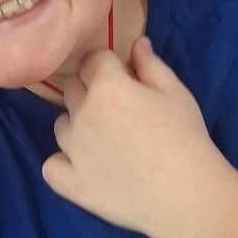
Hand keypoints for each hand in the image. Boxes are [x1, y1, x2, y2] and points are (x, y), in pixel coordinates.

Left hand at [42, 36, 225, 237]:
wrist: (186, 194)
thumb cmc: (186, 137)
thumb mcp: (175, 92)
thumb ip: (150, 64)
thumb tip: (136, 43)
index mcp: (107, 86)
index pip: (92, 60)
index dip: (108, 65)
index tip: (124, 77)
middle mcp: (82, 114)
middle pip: (73, 89)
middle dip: (91, 90)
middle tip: (119, 108)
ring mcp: (72, 150)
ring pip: (61, 125)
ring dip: (78, 125)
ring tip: (106, 140)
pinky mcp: (72, 183)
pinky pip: (51, 166)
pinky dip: (63, 163)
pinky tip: (84, 166)